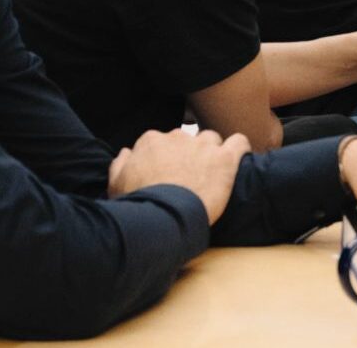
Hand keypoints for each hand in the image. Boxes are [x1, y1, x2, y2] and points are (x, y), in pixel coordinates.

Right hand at [108, 128, 249, 224]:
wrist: (162, 219)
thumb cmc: (137, 205)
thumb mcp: (116, 184)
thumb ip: (121, 164)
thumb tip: (127, 152)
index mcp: (151, 141)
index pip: (161, 141)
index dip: (166, 158)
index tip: (168, 173)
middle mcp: (177, 137)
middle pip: (187, 140)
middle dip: (189, 155)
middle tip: (189, 178)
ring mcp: (203, 146)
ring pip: (212, 140)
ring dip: (212, 153)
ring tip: (210, 175)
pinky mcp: (224, 158)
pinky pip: (239, 142)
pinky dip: (239, 149)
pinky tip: (236, 161)